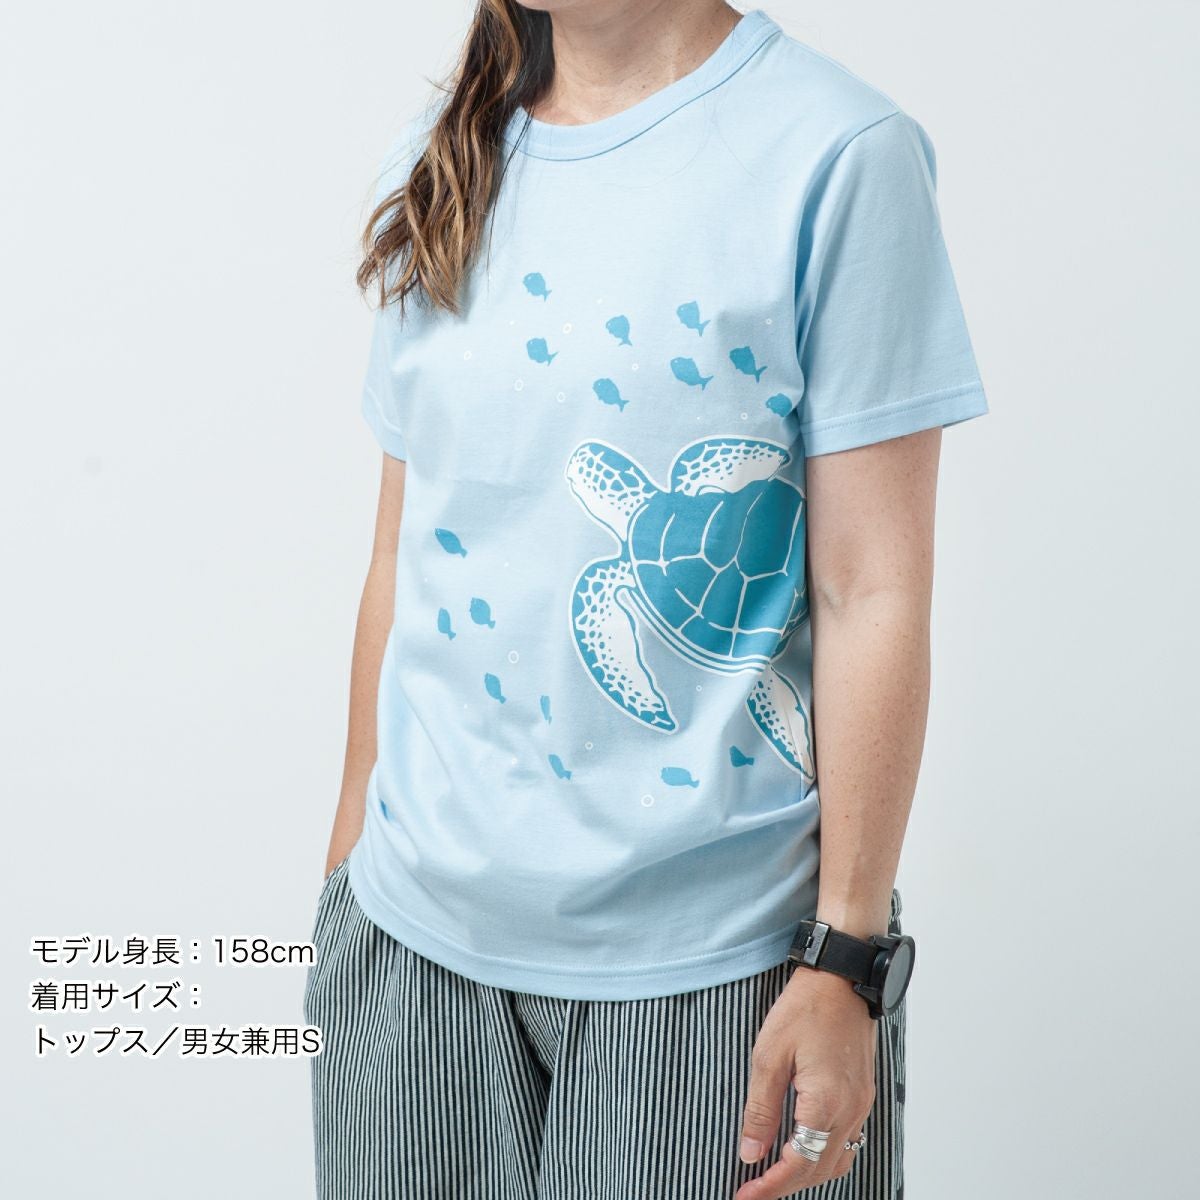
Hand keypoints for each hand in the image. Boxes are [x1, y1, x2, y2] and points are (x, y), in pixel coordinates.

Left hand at [734, 966, 876, 1199]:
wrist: (842, 978)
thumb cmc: (804, 1008)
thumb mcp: (769, 1055)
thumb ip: (760, 1109)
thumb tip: (750, 1153)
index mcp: (825, 1103)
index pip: (798, 1165)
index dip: (769, 1188)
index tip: (744, 1197)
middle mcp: (850, 1110)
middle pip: (819, 1170)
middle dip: (786, 1186)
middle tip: (752, 1189)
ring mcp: (861, 1103)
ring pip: (837, 1160)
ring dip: (807, 1174)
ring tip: (773, 1174)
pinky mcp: (863, 1094)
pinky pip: (848, 1141)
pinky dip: (823, 1155)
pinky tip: (801, 1148)